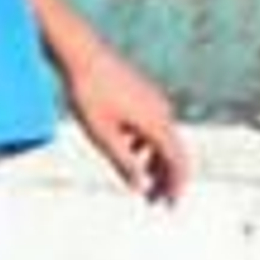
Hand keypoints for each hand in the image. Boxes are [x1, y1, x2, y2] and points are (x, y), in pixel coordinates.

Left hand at [63, 42, 189, 204]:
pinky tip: (129, 152)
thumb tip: (139, 187)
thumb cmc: (89, 93)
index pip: (178, 162)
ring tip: (142, 183)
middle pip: (173, 153)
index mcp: (157, 123)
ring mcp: (153, 100)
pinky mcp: (142, 93)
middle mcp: (162, 110)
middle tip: (155, 202)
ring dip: (154, 163)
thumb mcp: (102, 135)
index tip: (170, 206)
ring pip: (162, 139)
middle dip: (165, 180)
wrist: (81, 54)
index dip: (176, 187)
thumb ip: (123, 162)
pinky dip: (146, 145)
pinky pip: (152, 126)